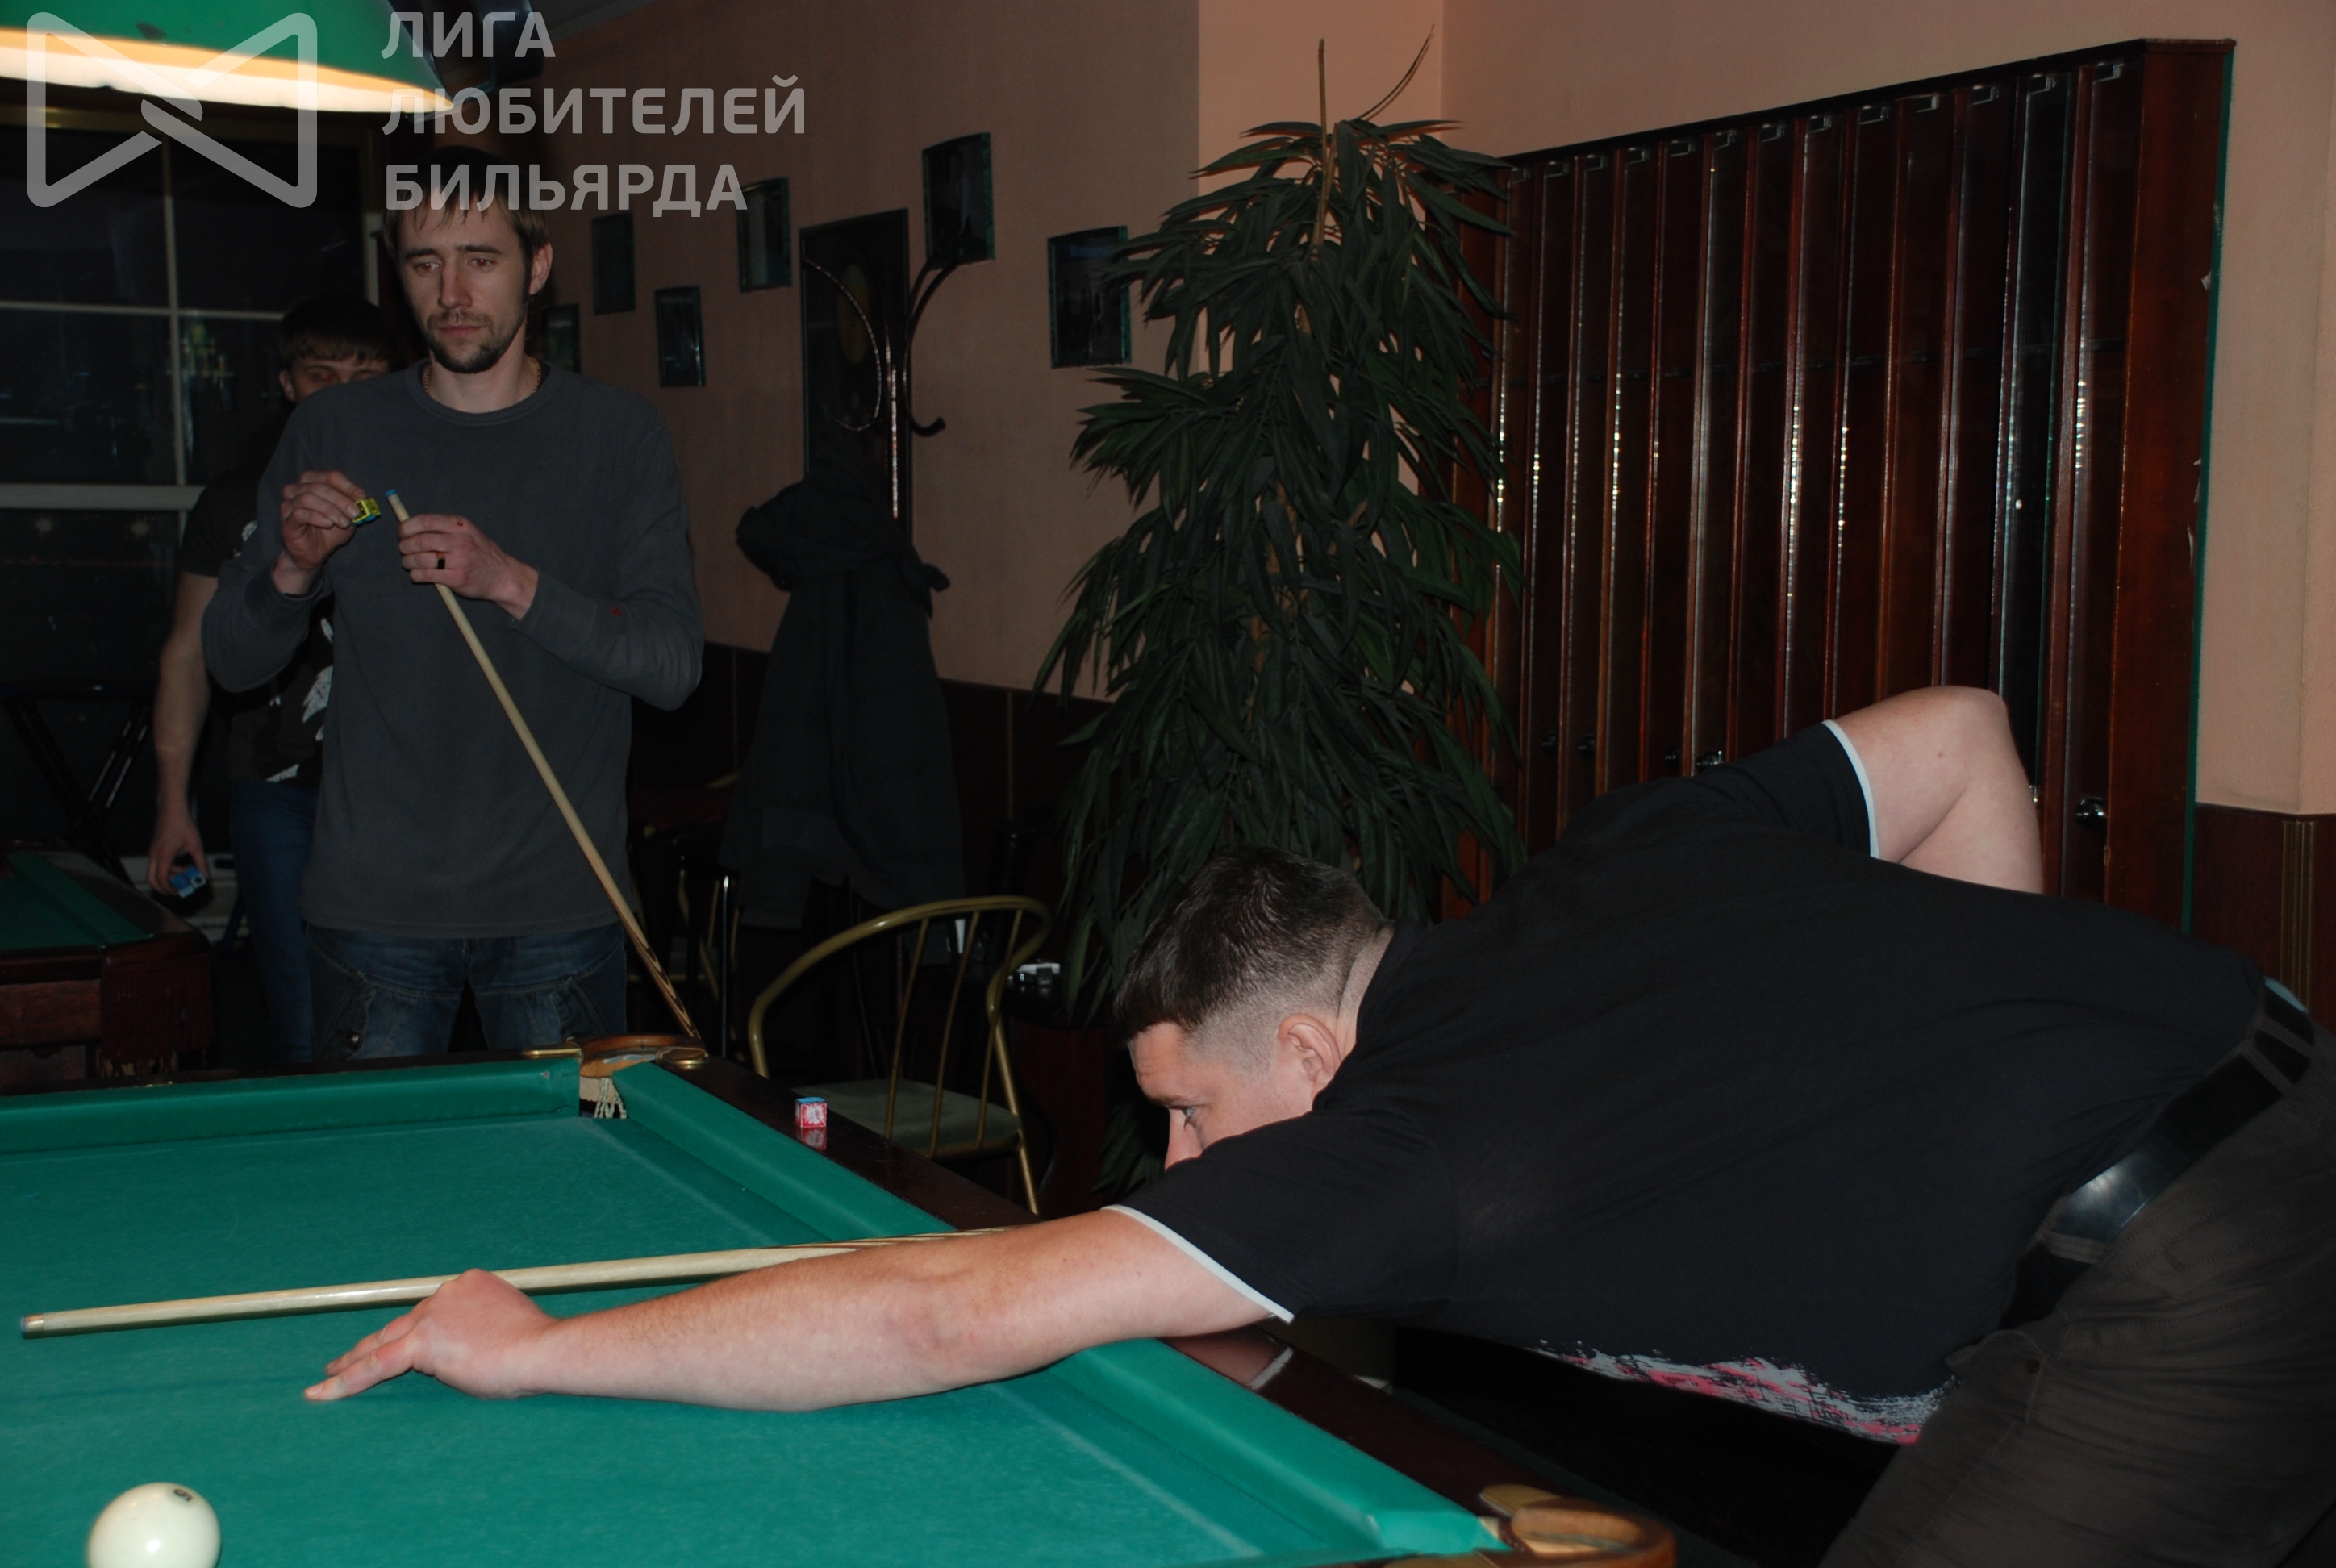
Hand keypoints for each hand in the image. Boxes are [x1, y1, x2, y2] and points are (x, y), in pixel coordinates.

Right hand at [145, 813, 205, 896]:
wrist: (171, 809)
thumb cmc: (183, 824)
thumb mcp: (195, 844)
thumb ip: (200, 862)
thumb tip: (205, 876)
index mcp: (164, 855)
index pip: (162, 879)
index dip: (170, 888)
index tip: (180, 892)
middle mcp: (155, 855)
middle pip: (151, 879)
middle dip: (163, 888)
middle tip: (178, 891)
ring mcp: (153, 852)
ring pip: (154, 873)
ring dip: (168, 878)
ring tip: (186, 875)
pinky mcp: (154, 850)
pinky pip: (157, 865)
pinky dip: (167, 870)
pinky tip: (181, 866)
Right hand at [273, 470, 369, 594]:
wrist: (315, 553)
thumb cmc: (330, 531)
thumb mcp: (347, 516)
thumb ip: (353, 506)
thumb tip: (361, 497)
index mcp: (313, 483)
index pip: (331, 476)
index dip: (348, 486)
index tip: (362, 497)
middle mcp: (297, 490)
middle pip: (319, 486)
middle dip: (340, 500)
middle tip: (355, 513)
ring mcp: (289, 505)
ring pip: (308, 498)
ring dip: (330, 510)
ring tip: (343, 522)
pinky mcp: (287, 521)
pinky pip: (299, 513)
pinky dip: (316, 517)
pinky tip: (328, 524)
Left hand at [306, 1269, 555, 1401]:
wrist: (541, 1349)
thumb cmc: (535, 1348)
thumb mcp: (505, 1327)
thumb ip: (479, 1331)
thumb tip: (466, 1351)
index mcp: (469, 1286)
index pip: (430, 1314)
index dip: (409, 1332)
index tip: (397, 1343)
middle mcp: (446, 1293)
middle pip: (399, 1325)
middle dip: (369, 1344)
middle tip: (343, 1359)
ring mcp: (432, 1314)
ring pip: (382, 1342)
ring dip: (352, 1362)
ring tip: (327, 1380)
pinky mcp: (423, 1341)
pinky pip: (378, 1363)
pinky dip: (349, 1379)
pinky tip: (324, 1391)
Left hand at [396, 510, 538, 617]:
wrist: (502, 576)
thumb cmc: (480, 553)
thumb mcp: (468, 532)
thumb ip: (444, 528)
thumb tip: (411, 526)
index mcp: (460, 526)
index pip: (426, 521)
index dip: (408, 527)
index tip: (401, 533)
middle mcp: (460, 541)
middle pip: (420, 541)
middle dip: (405, 546)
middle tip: (403, 550)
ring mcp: (459, 560)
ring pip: (421, 559)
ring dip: (408, 562)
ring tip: (408, 563)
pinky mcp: (457, 578)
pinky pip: (427, 575)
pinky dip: (416, 575)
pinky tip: (416, 574)